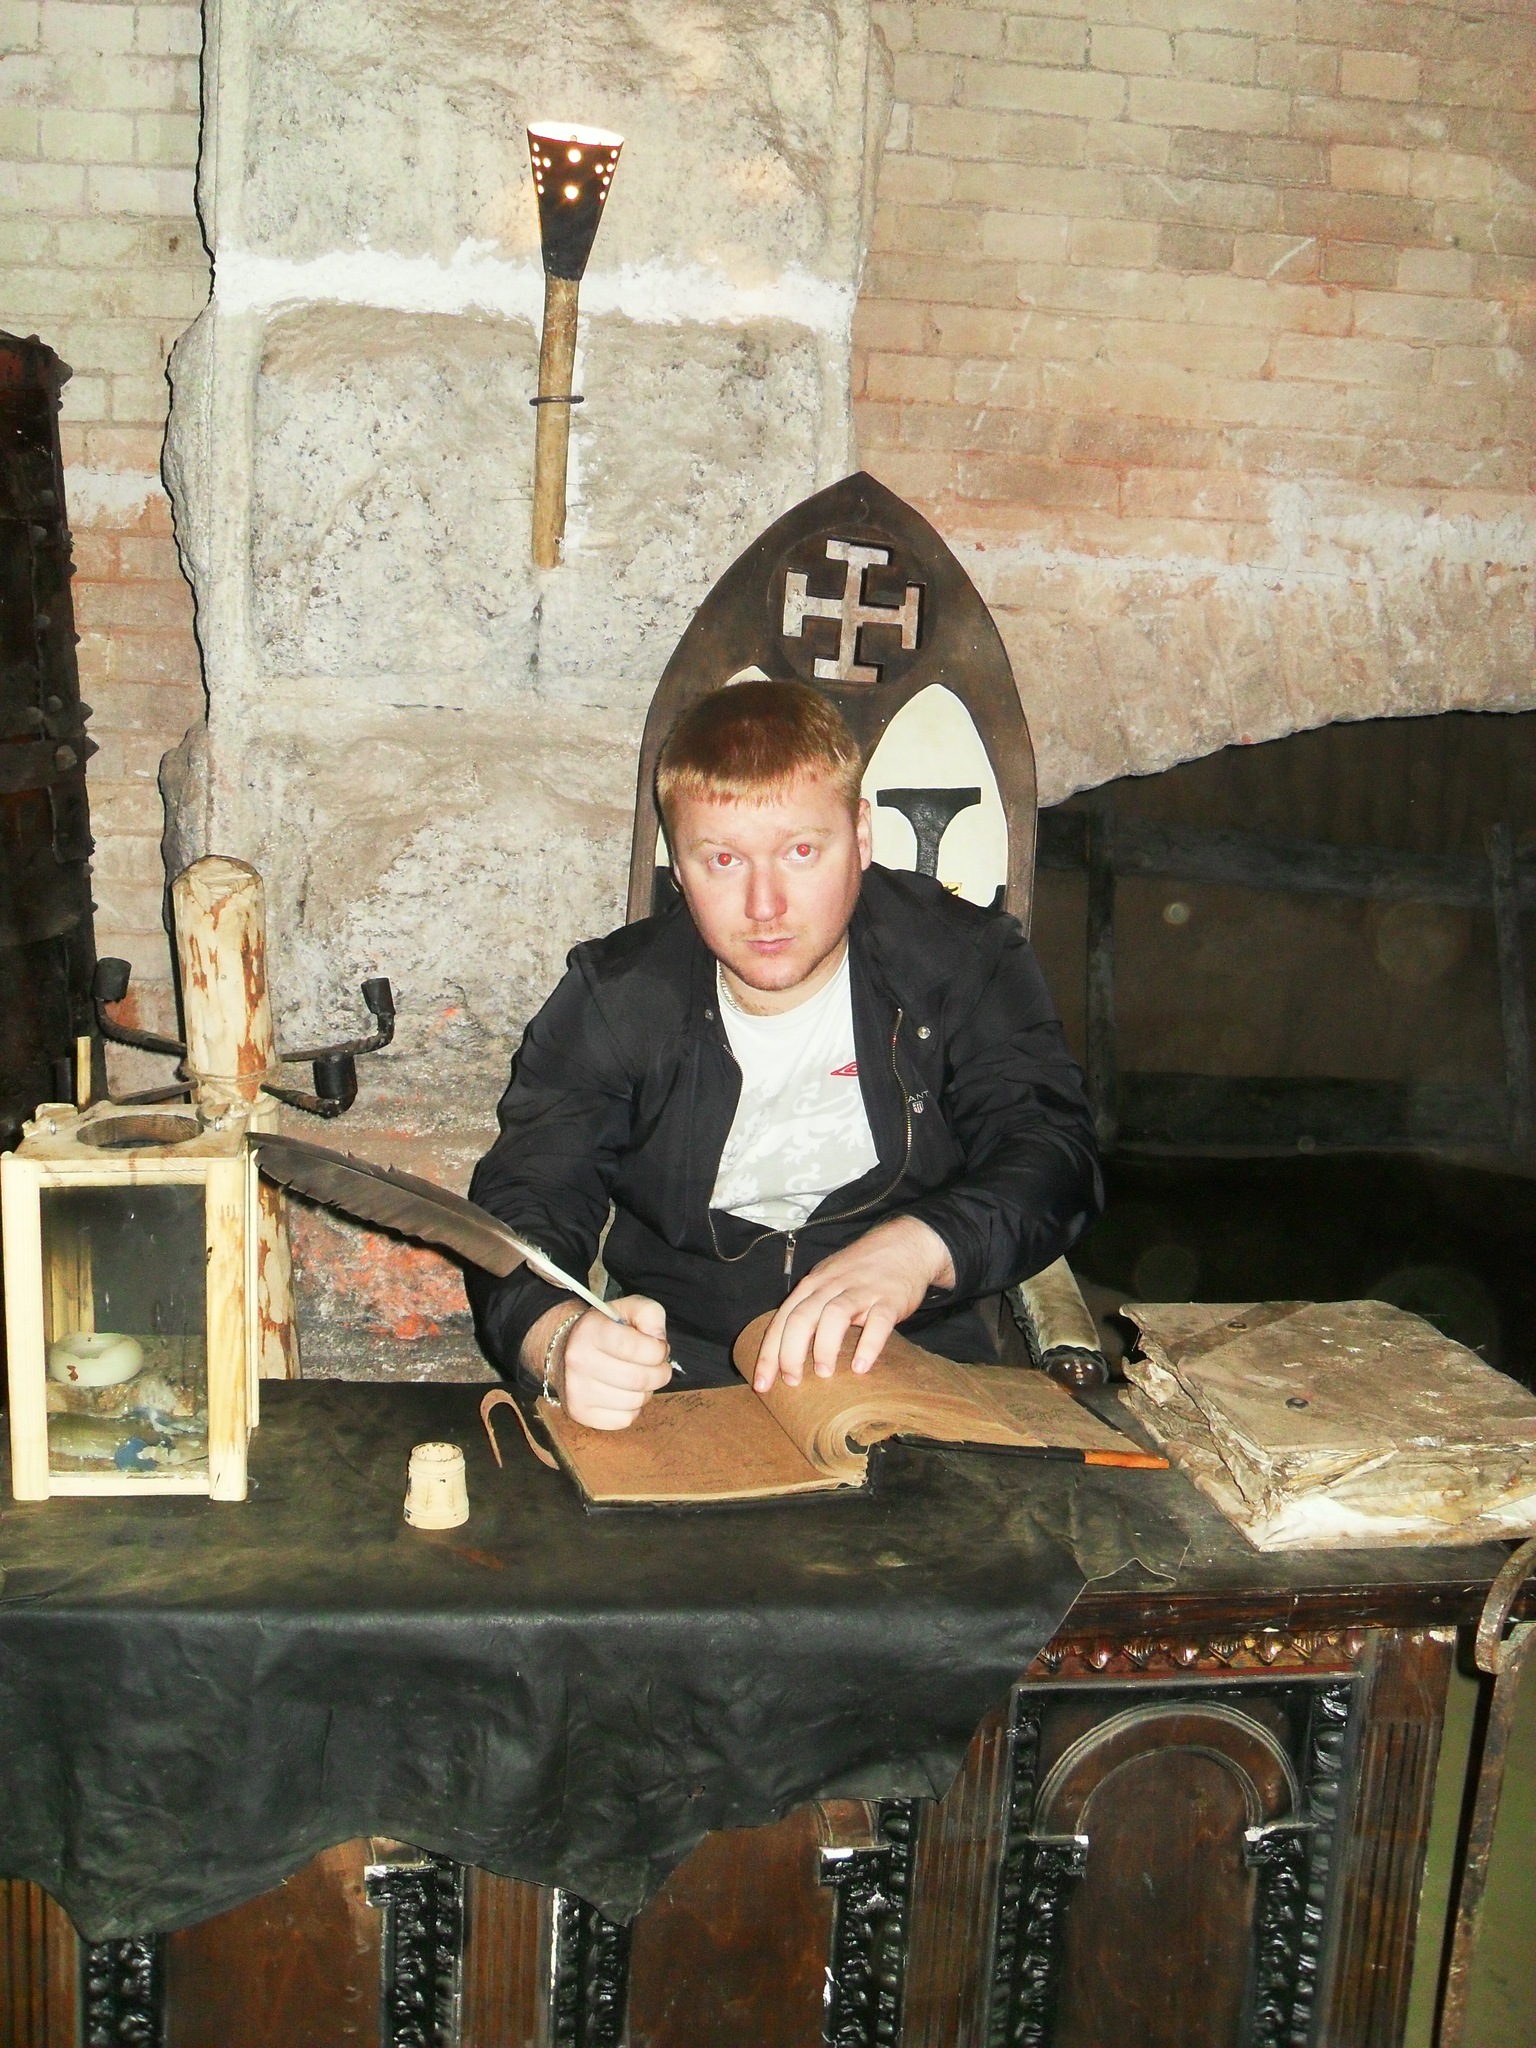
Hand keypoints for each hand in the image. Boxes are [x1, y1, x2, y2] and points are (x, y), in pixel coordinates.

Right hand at [527, 1296, 672, 1429]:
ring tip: (639, 1378)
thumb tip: (658, 1339)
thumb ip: (650, 1313)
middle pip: (639, 1379)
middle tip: (659, 1367)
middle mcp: (579, 1361)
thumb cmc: (602, 1329)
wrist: (563, 1350)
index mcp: (590, 1331)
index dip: (659, 1350)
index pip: (638, 1348)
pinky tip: (625, 1393)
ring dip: (646, 1391)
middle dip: (660, 1373)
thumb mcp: (626, 1308)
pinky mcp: (579, 1413)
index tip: (659, 1348)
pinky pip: (624, 1419)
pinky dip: (633, 1408)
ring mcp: (577, 1391)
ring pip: (634, 1401)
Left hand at [751, 1217, 955, 1392]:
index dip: (770, 1353)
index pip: (783, 1320)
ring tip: (824, 1374)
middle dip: (790, 1353)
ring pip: (834, 1316)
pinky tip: (861, 1367)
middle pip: (802, 1318)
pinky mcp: (890, 1298)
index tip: (762, 1384)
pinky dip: (868, 1345)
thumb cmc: (861, 1271)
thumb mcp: (828, 1281)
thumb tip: (788, 1352)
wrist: (905, 1243)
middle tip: (792, 1382)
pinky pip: (878, 1322)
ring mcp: (861, 1291)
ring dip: (824, 1347)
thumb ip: (810, 1308)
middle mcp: (831, 1286)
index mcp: (812, 1285)